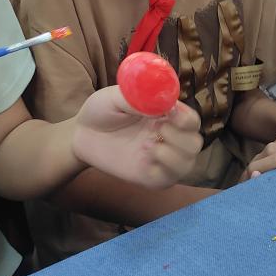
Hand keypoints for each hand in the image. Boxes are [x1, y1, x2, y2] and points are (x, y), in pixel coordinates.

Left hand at [71, 86, 202, 189]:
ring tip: (147, 145)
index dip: (186, 118)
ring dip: (174, 154)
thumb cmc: (101, 111)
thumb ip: (138, 97)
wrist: (81, 134)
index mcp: (165, 116)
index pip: (191, 120)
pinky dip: (163, 170)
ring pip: (188, 163)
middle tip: (158, 128)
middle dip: (182, 137)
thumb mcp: (116, 97)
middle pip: (195, 143)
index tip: (172, 112)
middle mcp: (167, 137)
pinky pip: (169, 179)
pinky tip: (144, 158)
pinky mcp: (149, 176)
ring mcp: (160, 158)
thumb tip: (160, 101)